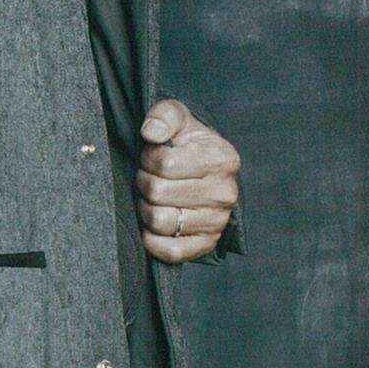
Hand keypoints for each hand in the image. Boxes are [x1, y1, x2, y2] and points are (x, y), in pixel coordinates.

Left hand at [136, 98, 239, 262]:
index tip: (152, 157)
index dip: (148, 159)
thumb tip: (150, 132)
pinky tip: (151, 226)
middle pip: (158, 193)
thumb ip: (164, 115)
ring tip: (152, 198)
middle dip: (143, 183)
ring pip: (160, 221)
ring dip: (145, 209)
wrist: (204, 171)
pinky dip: (153, 241)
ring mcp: (218, 220)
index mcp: (221, 158)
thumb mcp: (178, 119)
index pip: (164, 164)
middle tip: (148, 178)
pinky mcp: (207, 243)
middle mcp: (225, 192)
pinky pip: (172, 252)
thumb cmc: (187, 144)